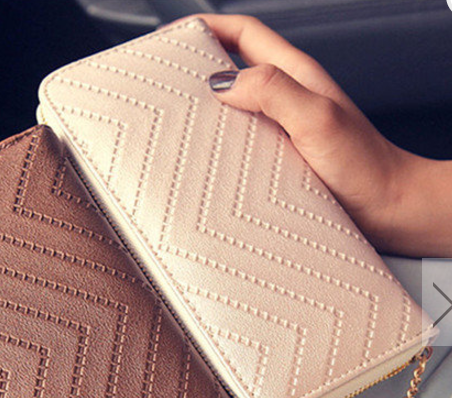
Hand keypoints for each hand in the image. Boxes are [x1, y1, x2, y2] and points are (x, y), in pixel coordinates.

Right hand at [196, 14, 451, 257]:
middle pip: (234, 69)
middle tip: (168, 84)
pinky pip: (242, 146)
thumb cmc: (365, 167)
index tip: (176, 37)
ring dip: (207, 114)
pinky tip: (209, 165)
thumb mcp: (318, 118)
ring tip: (180, 127)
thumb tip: (223, 83)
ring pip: (235, 110)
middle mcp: (286, 100)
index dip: (208, 28)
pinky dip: (220, 149)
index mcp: (295, 77)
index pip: (244, 34)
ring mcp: (282, 131)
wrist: (389, 210)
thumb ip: (274, 91)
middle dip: (198, 69)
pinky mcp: (280, 162)